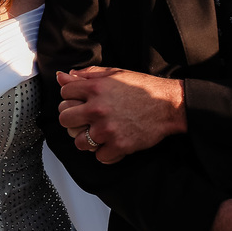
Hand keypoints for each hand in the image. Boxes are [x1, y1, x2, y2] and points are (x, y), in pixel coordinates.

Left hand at [56, 67, 185, 162]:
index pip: (64, 94)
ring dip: (86, 139)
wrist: (168, 105)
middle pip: (65, 119)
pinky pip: (98, 156)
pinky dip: (105, 152)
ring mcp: (107, 129)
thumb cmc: (143, 88)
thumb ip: (87, 75)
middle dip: (72, 119)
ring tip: (97, 134)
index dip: (71, 97)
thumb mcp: (115, 74)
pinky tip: (111, 143)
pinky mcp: (119, 145)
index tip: (79, 101)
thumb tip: (63, 77)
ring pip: (78, 142)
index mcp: (95, 88)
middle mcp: (97, 109)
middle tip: (84, 120)